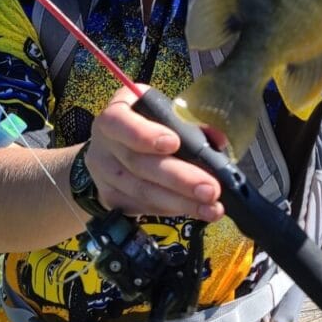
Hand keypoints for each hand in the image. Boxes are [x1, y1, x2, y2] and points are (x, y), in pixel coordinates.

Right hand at [84, 84, 226, 221]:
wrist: (114, 146)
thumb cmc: (148, 123)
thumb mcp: (164, 112)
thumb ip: (189, 121)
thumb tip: (218, 140)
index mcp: (115, 115)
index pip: (120, 123)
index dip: (145, 134)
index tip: (174, 143)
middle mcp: (103, 145)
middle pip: (138, 164)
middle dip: (178, 178)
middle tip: (210, 189)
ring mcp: (103, 175)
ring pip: (142, 191)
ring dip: (181, 202)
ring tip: (211, 207)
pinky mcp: (111, 198)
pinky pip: (142, 206)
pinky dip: (171, 209)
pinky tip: (194, 210)